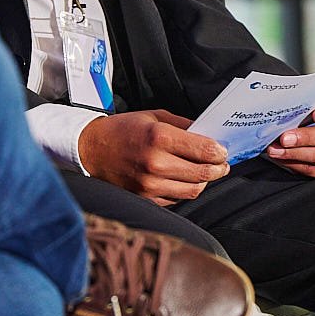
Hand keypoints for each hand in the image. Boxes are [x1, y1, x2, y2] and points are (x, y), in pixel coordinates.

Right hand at [77, 110, 229, 204]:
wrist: (91, 149)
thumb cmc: (122, 130)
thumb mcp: (154, 116)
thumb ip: (183, 125)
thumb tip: (209, 136)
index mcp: (159, 136)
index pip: (205, 150)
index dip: (220, 152)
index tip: (223, 151)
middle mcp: (156, 162)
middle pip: (204, 173)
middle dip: (219, 168)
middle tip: (221, 164)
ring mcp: (150, 184)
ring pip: (194, 190)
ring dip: (204, 181)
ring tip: (205, 172)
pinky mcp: (145, 198)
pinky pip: (178, 199)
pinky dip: (185, 190)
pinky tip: (184, 179)